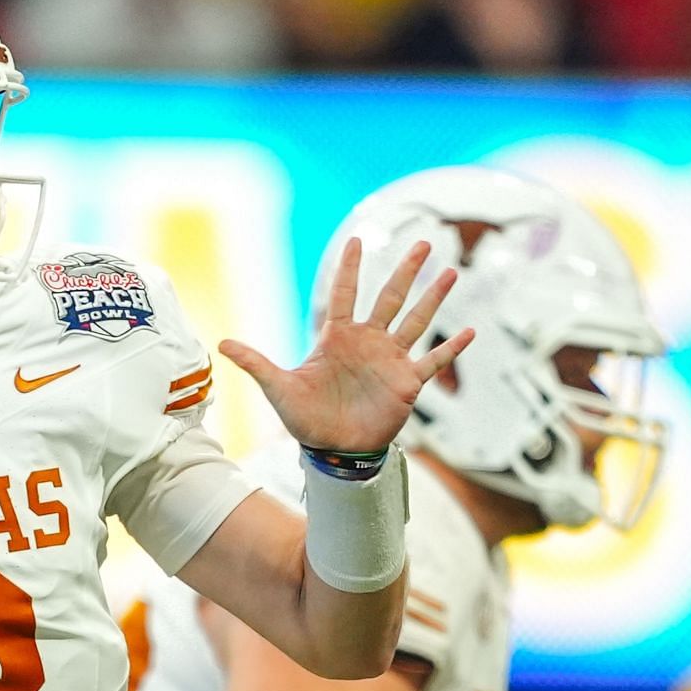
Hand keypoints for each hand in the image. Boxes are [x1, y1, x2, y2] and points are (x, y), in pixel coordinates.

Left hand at [218, 237, 471, 451]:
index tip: (358, 240)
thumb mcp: (278, 388)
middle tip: (424, 242)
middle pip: (390, 297)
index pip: (345, 294)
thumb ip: (256, 363)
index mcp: (338, 337)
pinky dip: (451, 349)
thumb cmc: (306, 419)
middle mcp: (368, 342)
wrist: (333, 449)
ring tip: (451, 273)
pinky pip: (433, 361)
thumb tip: (220, 344)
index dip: (350, 269)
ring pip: (416, 321)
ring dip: (433, 298)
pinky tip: (469, 332)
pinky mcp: (407, 383)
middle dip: (406, 271)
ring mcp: (390, 360)